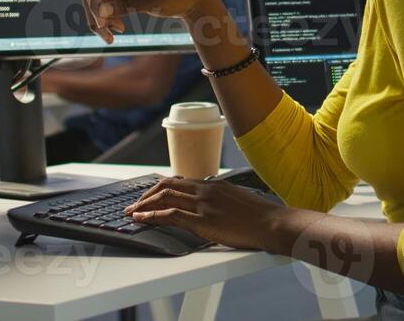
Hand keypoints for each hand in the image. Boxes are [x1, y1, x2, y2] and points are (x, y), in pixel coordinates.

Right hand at [82, 0, 213, 43]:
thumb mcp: (152, 3)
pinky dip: (110, 17)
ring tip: (113, 35)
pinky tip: (119, 28)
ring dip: (102, 18)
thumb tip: (101, 11)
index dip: (94, 6)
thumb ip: (125, 6)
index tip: (103, 26)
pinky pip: (108, 2)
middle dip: (96, 15)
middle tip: (107, 37)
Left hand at [125, 177, 286, 249]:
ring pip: (164, 197)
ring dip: (143, 205)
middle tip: (134, 204)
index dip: (159, 187)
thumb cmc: (260, 216)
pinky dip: (152, 216)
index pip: (179, 181)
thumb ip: (221, 199)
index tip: (149, 195)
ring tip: (131, 213)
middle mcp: (205, 190)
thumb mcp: (237, 199)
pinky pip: (170, 215)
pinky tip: (142, 220)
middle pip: (166, 185)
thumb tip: (213, 204)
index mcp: (213, 185)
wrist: (272, 223)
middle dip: (146, 194)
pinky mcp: (203, 221)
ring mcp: (203, 205)